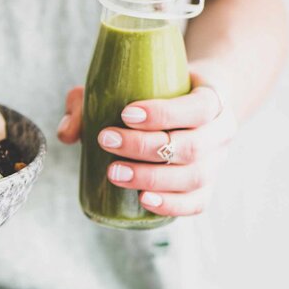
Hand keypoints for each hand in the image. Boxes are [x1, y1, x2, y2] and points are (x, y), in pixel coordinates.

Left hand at [58, 76, 237, 215]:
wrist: (193, 103)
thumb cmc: (155, 92)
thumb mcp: (128, 84)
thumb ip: (90, 102)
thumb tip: (67, 133)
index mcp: (213, 99)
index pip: (198, 108)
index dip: (164, 114)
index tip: (125, 114)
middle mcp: (221, 132)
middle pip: (191, 147)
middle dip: (144, 147)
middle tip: (106, 141)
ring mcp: (216, 163)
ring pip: (193, 178)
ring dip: (150, 178)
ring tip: (113, 173)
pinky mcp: (206, 187)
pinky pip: (196, 203)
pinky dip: (171, 205)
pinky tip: (143, 201)